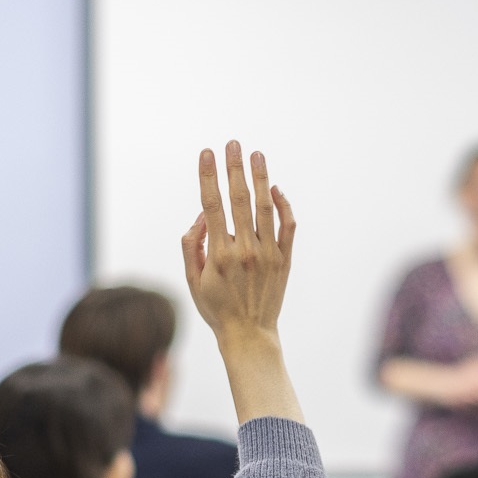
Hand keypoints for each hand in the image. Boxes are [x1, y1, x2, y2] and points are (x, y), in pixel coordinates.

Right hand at [182, 142, 293, 347]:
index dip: (208, 176)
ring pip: (265, 207)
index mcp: (219, 254)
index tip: (207, 153)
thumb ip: (191, 246)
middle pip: (239, 199)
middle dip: (234, 168)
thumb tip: (201, 217)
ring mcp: (268, 254)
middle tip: (233, 143)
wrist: (249, 335)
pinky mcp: (285, 260)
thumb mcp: (192, 281)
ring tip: (257, 154)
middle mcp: (244, 250)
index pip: (212, 205)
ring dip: (260, 178)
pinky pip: (287, 226)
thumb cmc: (216, 308)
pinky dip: (284, 205)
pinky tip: (276, 188)